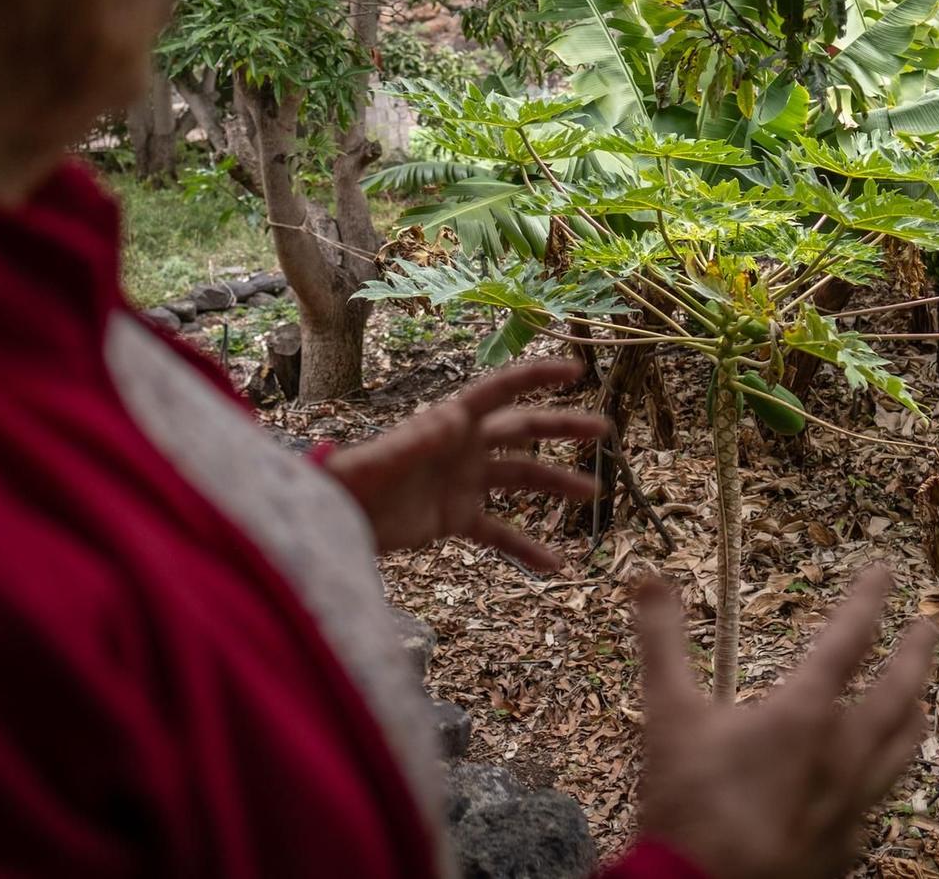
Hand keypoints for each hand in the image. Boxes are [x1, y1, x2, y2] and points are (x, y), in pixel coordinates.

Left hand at [322, 358, 603, 570]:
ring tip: (594, 493)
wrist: (336, 519)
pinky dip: (526, 547)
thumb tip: (453, 421)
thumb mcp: (388, 457)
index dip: (538, 377)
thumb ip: (420, 441)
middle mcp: (464, 446)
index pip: (502, 390)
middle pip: (523, 431)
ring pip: (521, 479)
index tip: (577, 373)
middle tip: (603, 430)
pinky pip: (500, 533)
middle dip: (563, 427)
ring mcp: (463, 482)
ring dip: (556, 484)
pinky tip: (555, 565)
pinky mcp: (456, 519)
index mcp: (452, 421)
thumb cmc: (355, 478)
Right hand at [634, 569, 935, 878]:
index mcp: (804, 713)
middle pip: (899, 692)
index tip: (885, 572)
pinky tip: (875, 780)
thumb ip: (662, 643)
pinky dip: (883, 776)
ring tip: (922, 699)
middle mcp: (842, 754)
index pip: (849, 639)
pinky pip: (879, 801)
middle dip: (916, 653)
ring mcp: (852, 804)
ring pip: (902, 749)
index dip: (869, 599)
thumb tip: (651, 582)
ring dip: (914, 713)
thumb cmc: (688, 803)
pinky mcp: (848, 845)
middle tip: (928, 625)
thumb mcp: (667, 715)